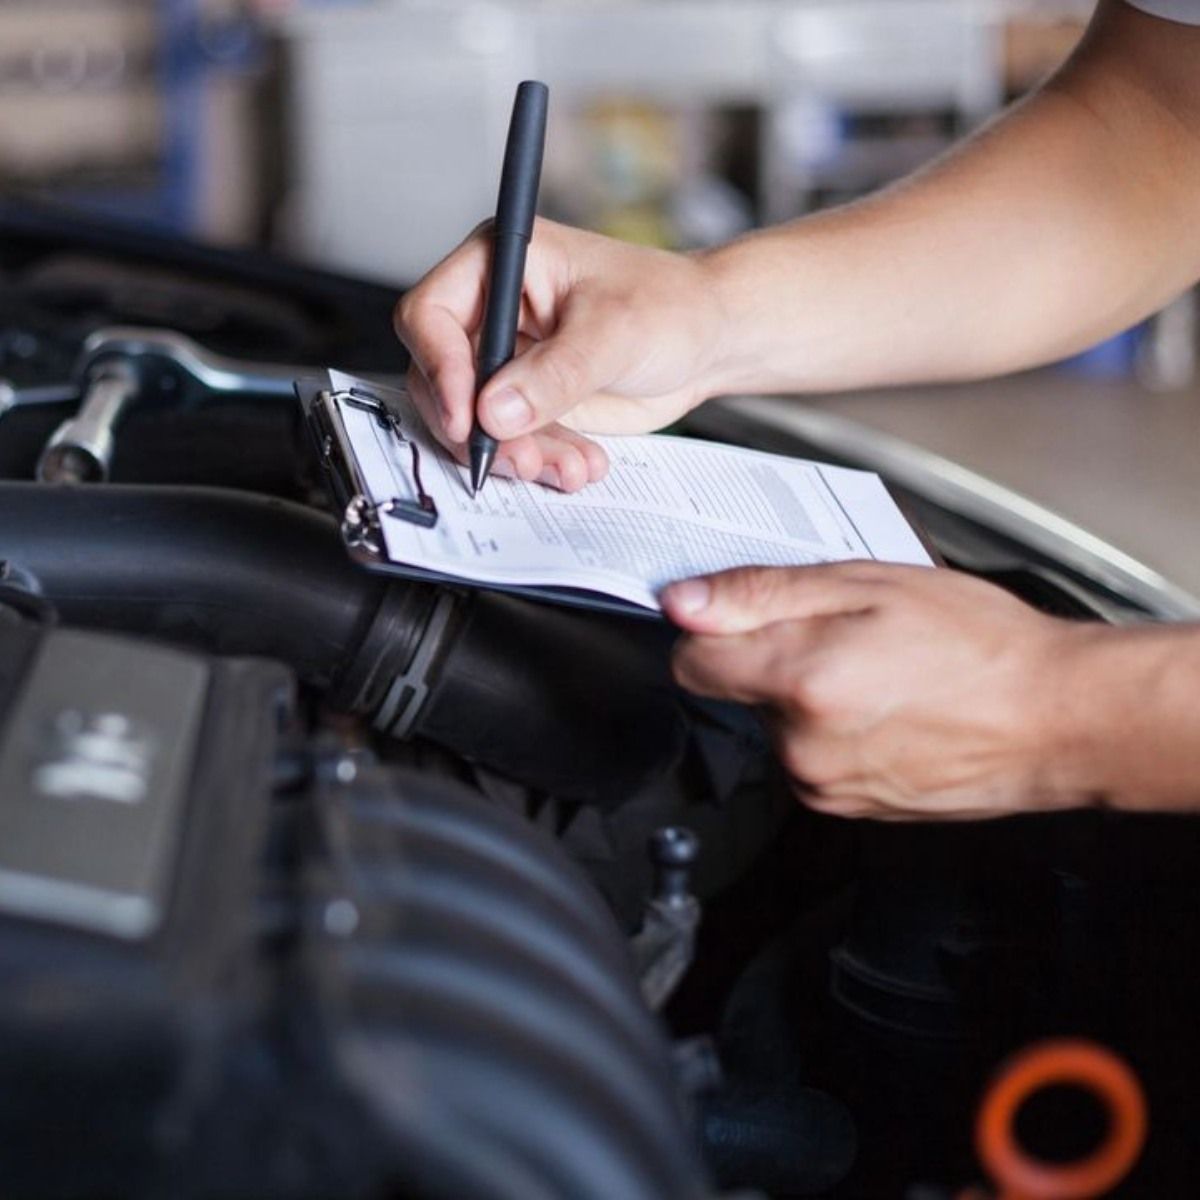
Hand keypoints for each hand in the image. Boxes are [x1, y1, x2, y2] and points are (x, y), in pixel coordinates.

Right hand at [394, 218, 728, 490]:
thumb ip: (555, 374)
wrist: (708, 342)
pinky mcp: (527, 401)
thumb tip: (494, 410)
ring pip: (475, 421)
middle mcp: (493, 311)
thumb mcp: (614, 333)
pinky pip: (511, 441)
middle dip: (478, 428)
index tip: (467, 417)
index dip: (440, 368)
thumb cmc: (669, 306)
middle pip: (442, 378)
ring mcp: (508, 360)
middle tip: (517, 457)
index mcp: (500, 263)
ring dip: (515, 454)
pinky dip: (540, 461)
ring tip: (567, 467)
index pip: (431, 314)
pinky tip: (579, 464)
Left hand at [662, 563, 1097, 820]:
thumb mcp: (868, 584)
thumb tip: (684, 602)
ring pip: (778, 726)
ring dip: (808, 696)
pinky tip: (889, 707)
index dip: (711, 630)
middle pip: (739, 692)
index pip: (691, 663)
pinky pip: (812, 758)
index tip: (741, 614)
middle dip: (775, 657)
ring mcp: (825, 784)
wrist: (1057, 719)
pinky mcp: (849, 808)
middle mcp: (801, 746)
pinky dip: (835, 732)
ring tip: (880, 671)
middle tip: (847, 633)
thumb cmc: (980, 645)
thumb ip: (762, 593)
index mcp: (800, 682)